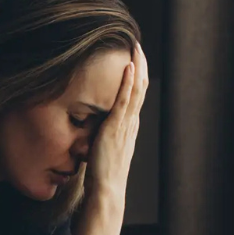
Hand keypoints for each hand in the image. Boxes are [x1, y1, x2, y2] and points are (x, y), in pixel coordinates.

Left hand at [84, 42, 148, 203]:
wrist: (106, 191)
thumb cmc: (102, 174)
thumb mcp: (103, 148)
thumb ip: (102, 134)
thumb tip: (93, 126)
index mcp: (128, 126)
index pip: (135, 94)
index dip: (136, 75)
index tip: (133, 57)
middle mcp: (131, 123)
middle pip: (140, 87)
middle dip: (140, 64)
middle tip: (137, 44)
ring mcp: (125, 125)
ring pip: (136, 89)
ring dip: (137, 66)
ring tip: (136, 47)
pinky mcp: (115, 129)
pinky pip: (124, 101)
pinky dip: (127, 83)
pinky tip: (128, 67)